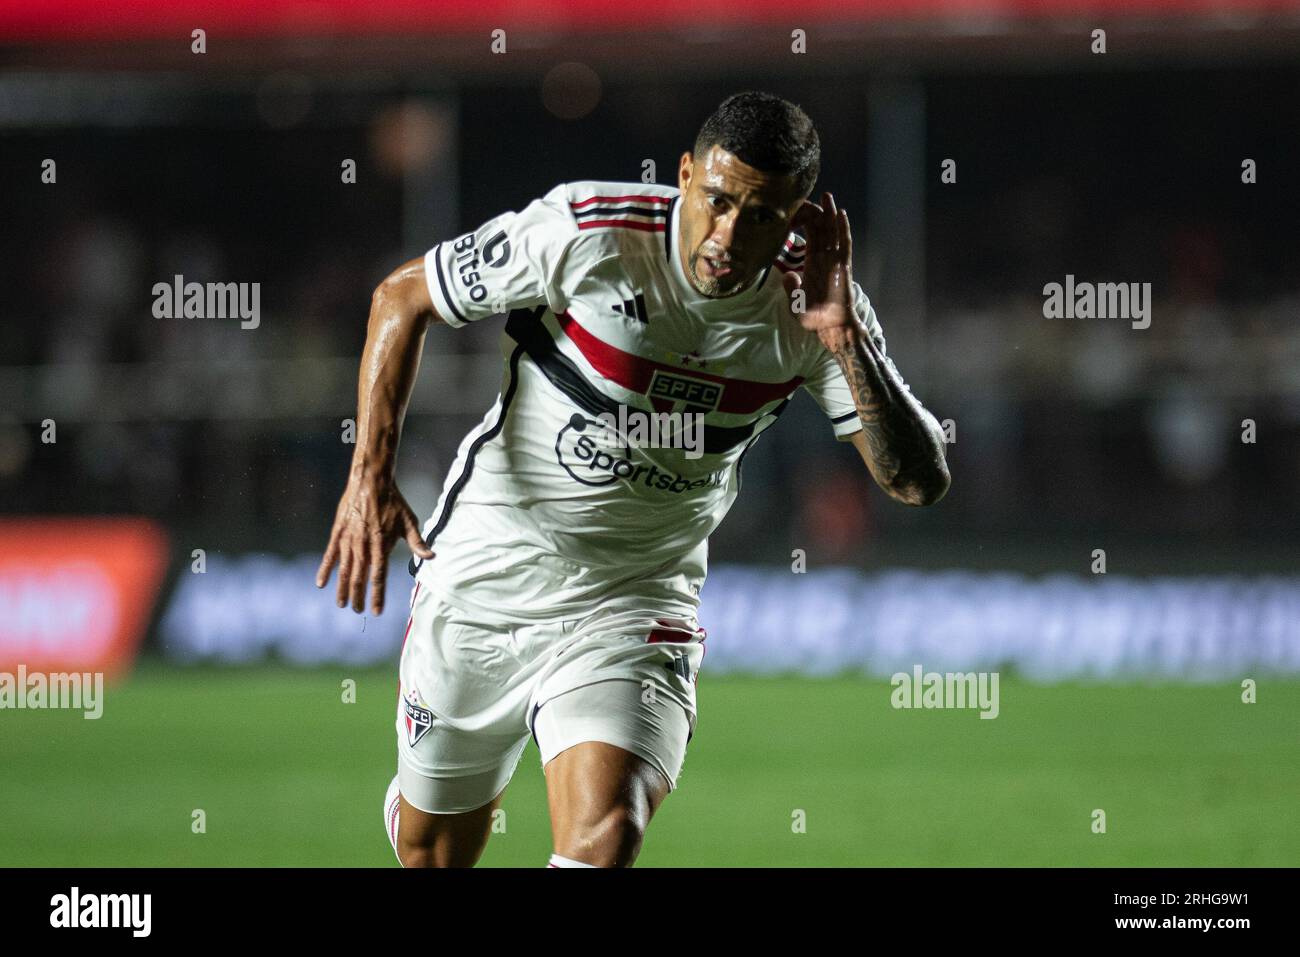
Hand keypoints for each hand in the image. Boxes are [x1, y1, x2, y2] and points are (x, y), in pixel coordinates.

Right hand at [315, 470, 433, 614]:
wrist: (370, 480)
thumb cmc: (392, 501)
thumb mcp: (408, 521)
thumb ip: (417, 542)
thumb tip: (431, 557)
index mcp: (381, 544)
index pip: (379, 576)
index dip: (377, 595)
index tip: (376, 611)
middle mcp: (363, 545)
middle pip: (359, 577)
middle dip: (359, 597)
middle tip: (358, 611)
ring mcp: (348, 539)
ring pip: (344, 570)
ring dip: (342, 588)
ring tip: (341, 604)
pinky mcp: (337, 532)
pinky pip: (329, 554)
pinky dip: (325, 569)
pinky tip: (321, 583)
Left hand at [784, 191, 856, 351]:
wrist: (830, 326)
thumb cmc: (814, 317)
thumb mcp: (795, 302)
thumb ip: (791, 289)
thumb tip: (788, 276)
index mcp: (812, 264)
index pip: (809, 238)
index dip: (804, 222)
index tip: (798, 209)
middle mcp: (824, 259)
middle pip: (821, 230)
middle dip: (818, 212)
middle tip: (813, 194)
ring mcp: (834, 261)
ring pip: (833, 232)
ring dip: (830, 214)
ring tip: (827, 197)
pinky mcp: (843, 266)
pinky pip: (843, 244)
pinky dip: (842, 229)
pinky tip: (840, 215)